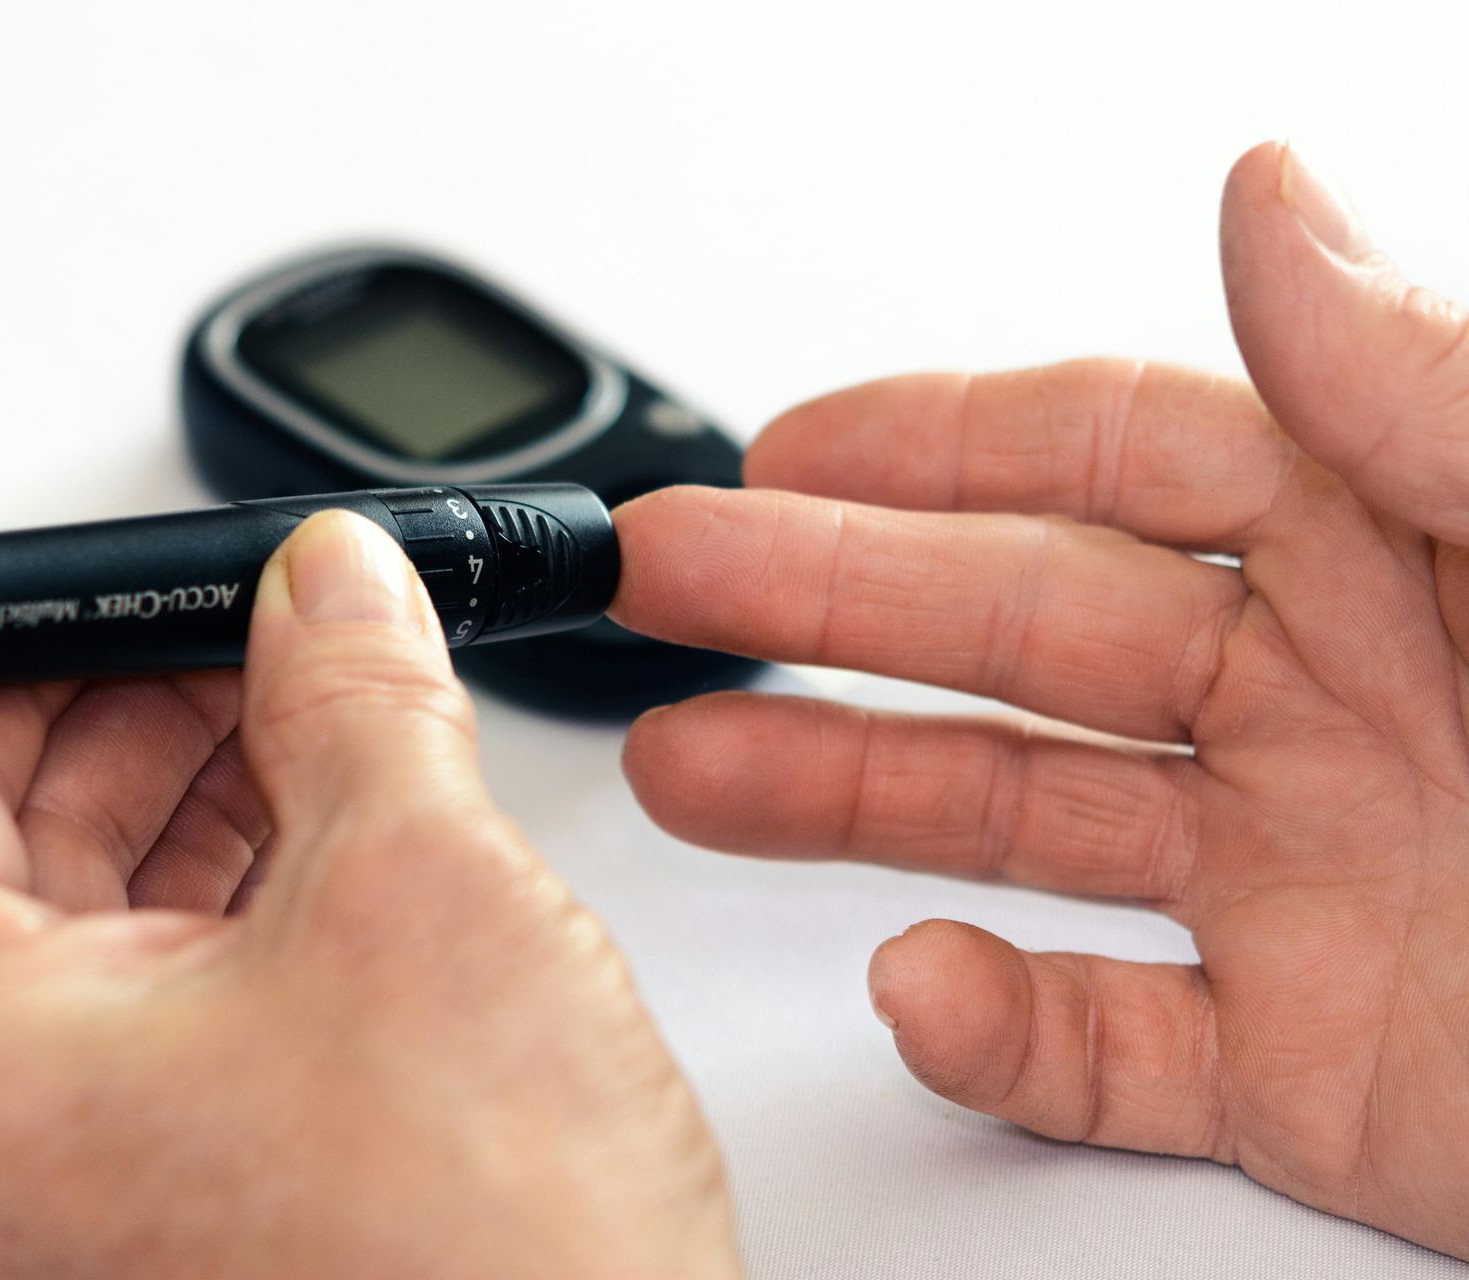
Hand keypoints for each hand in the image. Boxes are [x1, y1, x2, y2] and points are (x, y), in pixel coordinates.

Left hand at [0, 511, 737, 1279]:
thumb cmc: (488, 1271)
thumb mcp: (418, 890)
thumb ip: (355, 692)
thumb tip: (329, 584)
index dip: (31, 648)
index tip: (138, 593)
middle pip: (6, 844)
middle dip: (150, 712)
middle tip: (265, 630)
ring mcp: (75, 1191)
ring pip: (103, 926)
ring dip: (213, 798)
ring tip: (332, 713)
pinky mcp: (176, 1208)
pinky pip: (174, 1010)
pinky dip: (251, 903)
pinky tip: (349, 834)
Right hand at [612, 142, 1468, 1256]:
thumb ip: (1439, 395)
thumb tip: (1268, 207)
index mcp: (1410, 549)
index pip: (1121, 460)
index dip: (936, 445)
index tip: (781, 447)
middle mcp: (1339, 708)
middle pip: (1021, 636)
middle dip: (824, 606)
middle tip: (667, 586)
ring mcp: (1313, 893)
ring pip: (1022, 829)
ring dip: (845, 803)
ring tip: (692, 774)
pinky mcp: (1321, 1077)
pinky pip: (1115, 1046)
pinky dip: (1001, 1032)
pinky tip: (921, 990)